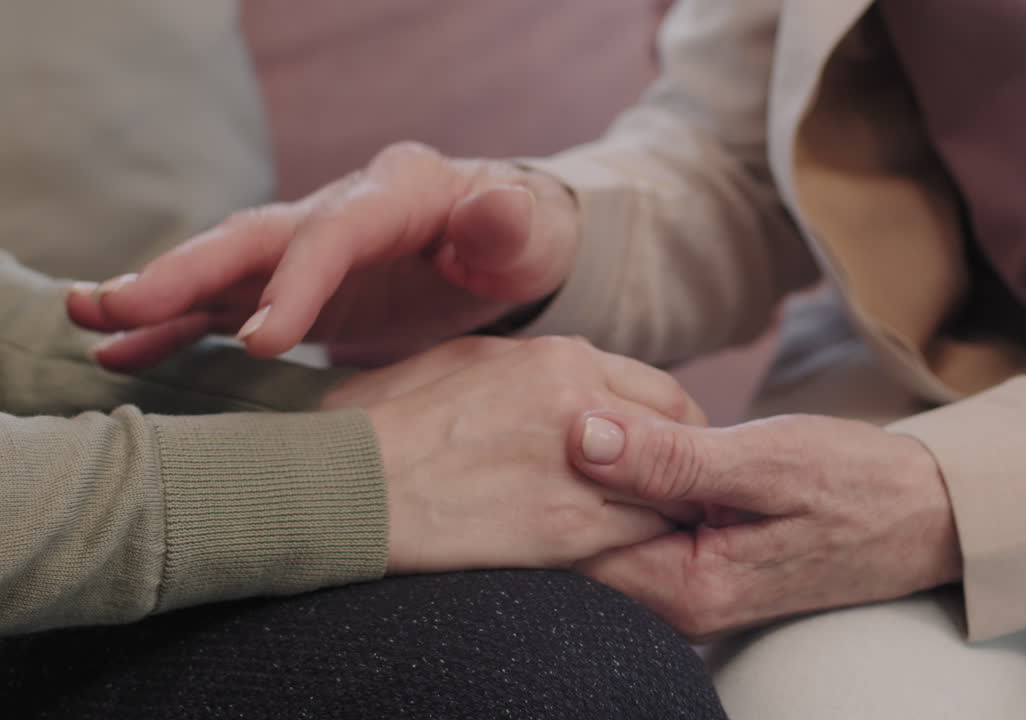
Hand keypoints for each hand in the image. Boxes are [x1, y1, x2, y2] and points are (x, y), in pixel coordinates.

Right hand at [66, 142, 579, 370]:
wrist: (507, 249)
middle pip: (255, 238)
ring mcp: (310, 248)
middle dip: (187, 271)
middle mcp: (339, 211)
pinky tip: (121, 351)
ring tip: (90, 321)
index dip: (297, 283)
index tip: (265, 343)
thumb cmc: (522, 243)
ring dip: (160, 294)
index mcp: (396, 194)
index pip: (335, 233)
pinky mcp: (296, 286)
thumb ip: (507, 225)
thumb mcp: (530, 235)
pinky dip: (178, 326)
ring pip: (224, 267)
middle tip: (118, 306)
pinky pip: (228, 303)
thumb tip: (498, 207)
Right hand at [323, 335, 706, 572]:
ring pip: (669, 489)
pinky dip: (639, 545)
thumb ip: (529, 365)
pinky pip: (642, 535)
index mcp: (559, 357)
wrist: (348, 486)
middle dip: (682, 465)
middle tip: (672, 493)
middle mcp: (583, 401)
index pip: (659, 391)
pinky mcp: (571, 526)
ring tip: (646, 527)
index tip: (662, 454)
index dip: (669, 429)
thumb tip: (565, 376)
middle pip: (681, 433)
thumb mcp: (460, 361)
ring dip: (663, 508)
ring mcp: (584, 465)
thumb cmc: (384, 424)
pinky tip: (617, 552)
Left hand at [567, 412, 961, 639]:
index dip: (548, 479)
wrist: (925, 514)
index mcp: (685, 588)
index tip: (545, 417)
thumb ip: (673, 459)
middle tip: (560, 404)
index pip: (571, 546)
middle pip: (580, 542)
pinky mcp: (699, 562)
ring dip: (599, 473)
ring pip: (607, 529)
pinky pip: (639, 523)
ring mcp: (687, 585)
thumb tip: (582, 439)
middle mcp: (677, 602)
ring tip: (595, 413)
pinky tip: (636, 437)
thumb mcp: (768, 461)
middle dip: (564, 476)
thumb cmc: (857, 486)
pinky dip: (631, 480)